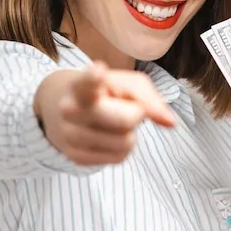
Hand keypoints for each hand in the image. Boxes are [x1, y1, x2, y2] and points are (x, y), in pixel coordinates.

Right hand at [34, 61, 176, 165]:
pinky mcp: (76, 157)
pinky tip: (107, 136)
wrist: (60, 108)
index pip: (87, 82)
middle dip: (136, 114)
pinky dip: (122, 147)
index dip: (94, 78)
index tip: (99, 72)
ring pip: (126, 142)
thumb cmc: (101, 91)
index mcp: (81, 85)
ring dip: (129, 133)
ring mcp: (71, 136)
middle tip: (126, 108)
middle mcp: (70, 110)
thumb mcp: (123, 83)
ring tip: (113, 121)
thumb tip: (170, 123)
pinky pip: (119, 157)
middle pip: (126, 120)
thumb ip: (148, 97)